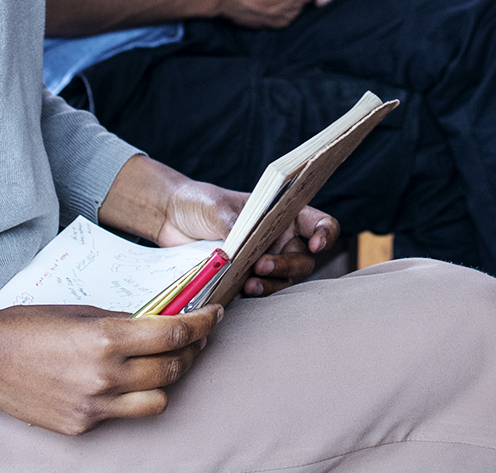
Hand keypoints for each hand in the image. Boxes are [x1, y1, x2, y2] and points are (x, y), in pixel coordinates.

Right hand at [0, 300, 220, 434]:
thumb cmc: (28, 326)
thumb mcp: (82, 311)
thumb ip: (122, 320)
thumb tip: (156, 322)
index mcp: (108, 338)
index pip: (175, 333)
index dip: (203, 323)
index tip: (214, 314)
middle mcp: (106, 375)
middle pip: (174, 368)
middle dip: (193, 349)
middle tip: (197, 335)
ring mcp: (95, 405)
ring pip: (159, 399)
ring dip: (169, 379)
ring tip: (167, 362)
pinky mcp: (82, 425)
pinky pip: (123, 413)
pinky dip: (131, 396)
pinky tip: (126, 381)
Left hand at [152, 178, 337, 295]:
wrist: (171, 218)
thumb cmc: (200, 203)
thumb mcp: (217, 207)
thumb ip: (235, 225)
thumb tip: (242, 247)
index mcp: (282, 213)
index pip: (317, 223)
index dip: (325, 233)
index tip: (316, 244)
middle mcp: (278, 239)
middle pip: (302, 259)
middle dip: (287, 265)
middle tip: (262, 265)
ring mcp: (263, 260)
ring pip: (285, 279)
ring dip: (272, 283)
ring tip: (251, 282)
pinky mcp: (245, 278)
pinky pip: (261, 290)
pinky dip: (257, 292)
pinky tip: (243, 289)